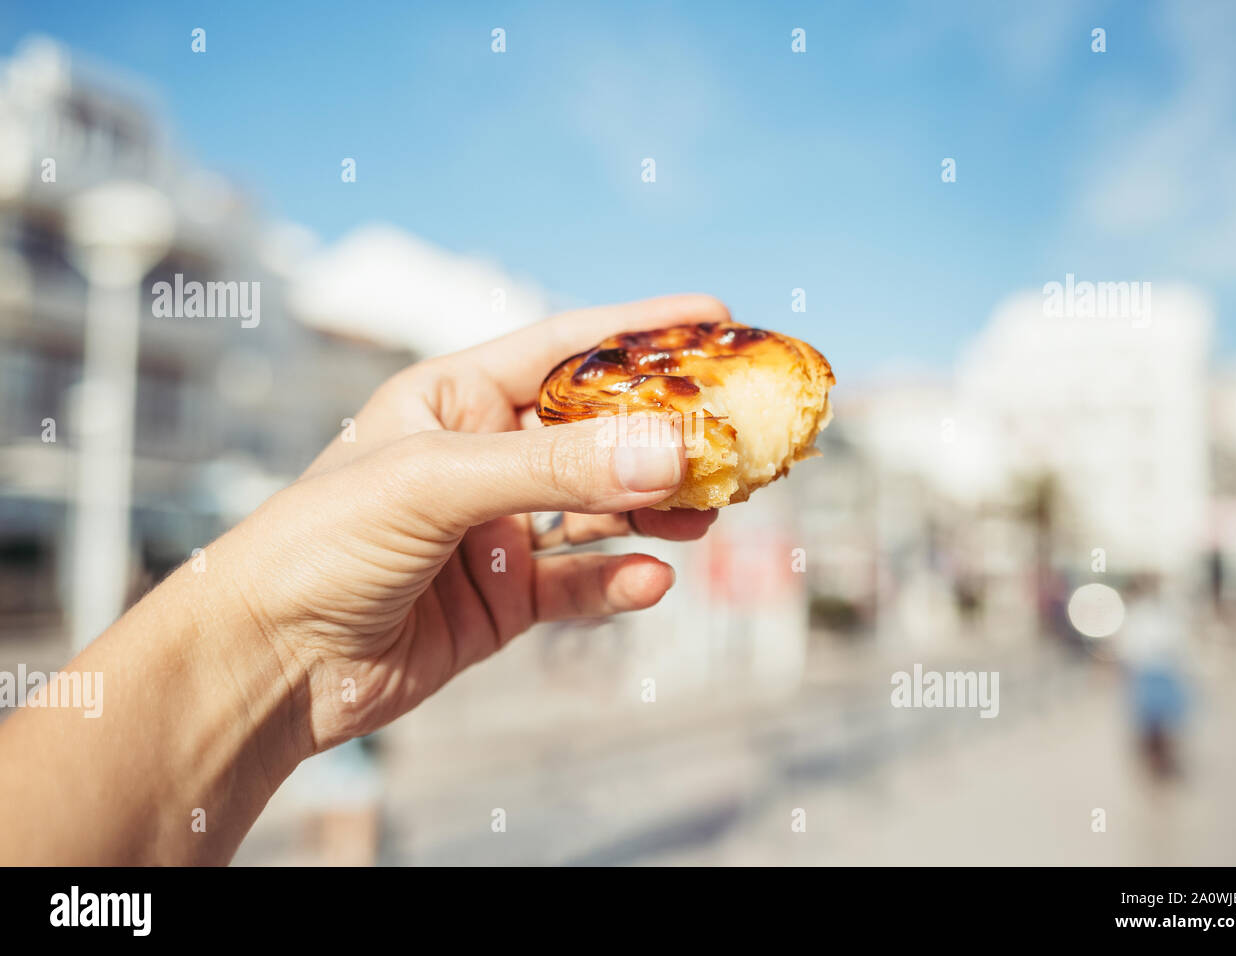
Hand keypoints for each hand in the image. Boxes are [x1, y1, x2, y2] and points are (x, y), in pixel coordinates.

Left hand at [211, 294, 728, 756]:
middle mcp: (481, 458)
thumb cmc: (321, 543)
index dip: (640, 330)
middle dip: (666, 433)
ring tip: (710, 512)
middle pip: (597, 432)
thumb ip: (554, 468)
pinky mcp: (503, 599)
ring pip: (601, 509)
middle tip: (737, 434)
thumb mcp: (435, 483)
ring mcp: (495, 531)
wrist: (267, 663)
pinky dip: (619, 582)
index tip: (716, 315)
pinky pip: (580, 583)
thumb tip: (670, 451)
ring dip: (658, 510)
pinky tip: (654, 581)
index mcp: (454, 399)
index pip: (564, 347)